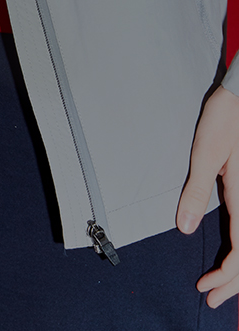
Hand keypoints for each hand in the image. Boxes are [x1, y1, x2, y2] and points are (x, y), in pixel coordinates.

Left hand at [177, 83, 238, 306]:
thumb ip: (195, 191)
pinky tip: (231, 252)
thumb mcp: (204, 155)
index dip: (227, 277)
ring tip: (219, 284)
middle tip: (212, 298)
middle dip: (233, 282)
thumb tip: (185, 227)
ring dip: (238, 269)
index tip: (206, 288)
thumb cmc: (224, 121)